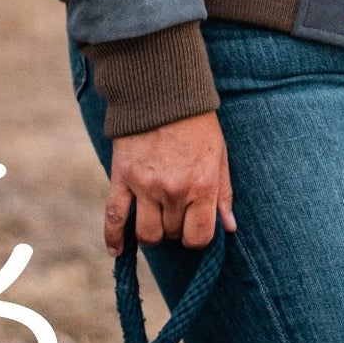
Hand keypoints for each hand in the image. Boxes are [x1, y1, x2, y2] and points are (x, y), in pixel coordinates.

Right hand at [105, 112, 235, 253]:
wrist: (162, 92)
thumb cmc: (197, 124)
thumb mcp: (219, 155)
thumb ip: (224, 193)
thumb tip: (230, 227)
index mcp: (202, 185)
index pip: (198, 237)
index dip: (198, 237)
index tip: (196, 226)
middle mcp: (174, 190)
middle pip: (172, 234)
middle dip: (177, 227)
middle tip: (178, 208)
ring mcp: (146, 186)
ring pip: (147, 234)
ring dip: (152, 232)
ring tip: (156, 218)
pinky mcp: (122, 178)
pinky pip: (114, 218)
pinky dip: (113, 238)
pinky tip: (117, 250)